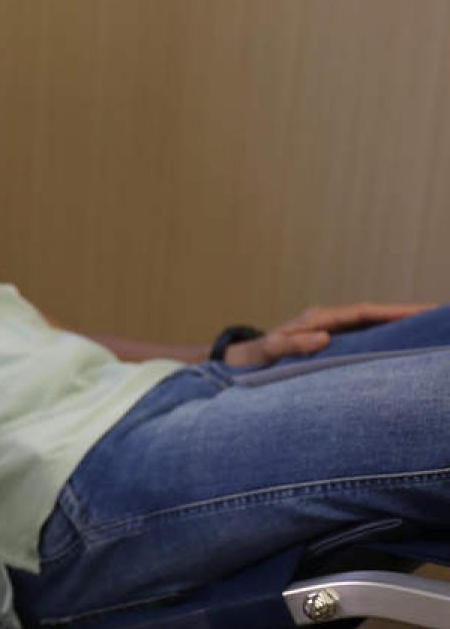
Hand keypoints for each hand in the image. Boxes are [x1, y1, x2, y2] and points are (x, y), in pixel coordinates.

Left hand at [224, 302, 435, 367]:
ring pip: (370, 327)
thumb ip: (292, 343)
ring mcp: (330, 332)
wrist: (242, 362)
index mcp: (318, 319)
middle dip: (404, 316)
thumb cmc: (255, 357)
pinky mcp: (330, 344)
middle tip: (436, 317)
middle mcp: (327, 322)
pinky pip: (362, 340)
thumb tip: (324, 338)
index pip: (363, 312)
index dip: (392, 311)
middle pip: (374, 316)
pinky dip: (382, 340)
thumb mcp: (270, 350)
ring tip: (427, 330)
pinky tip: (400, 348)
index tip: (420, 312)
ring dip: (396, 327)